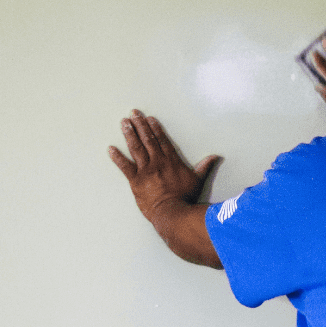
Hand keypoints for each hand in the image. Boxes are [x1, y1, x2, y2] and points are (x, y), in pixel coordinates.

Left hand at [109, 110, 222, 267]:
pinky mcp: (136, 181)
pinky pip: (124, 167)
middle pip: (147, 139)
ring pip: (136, 148)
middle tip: (134, 113)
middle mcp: (157, 162)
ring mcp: (146, 171)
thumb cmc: (185, 199)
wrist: (173, 213)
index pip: (162, 140)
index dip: (155, 128)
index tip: (149, 118)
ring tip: (124, 123)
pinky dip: (117, 157)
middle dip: (140, 125)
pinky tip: (111, 148)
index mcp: (171, 161)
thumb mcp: (197, 181)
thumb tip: (215, 157)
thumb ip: (204, 167)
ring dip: (129, 134)